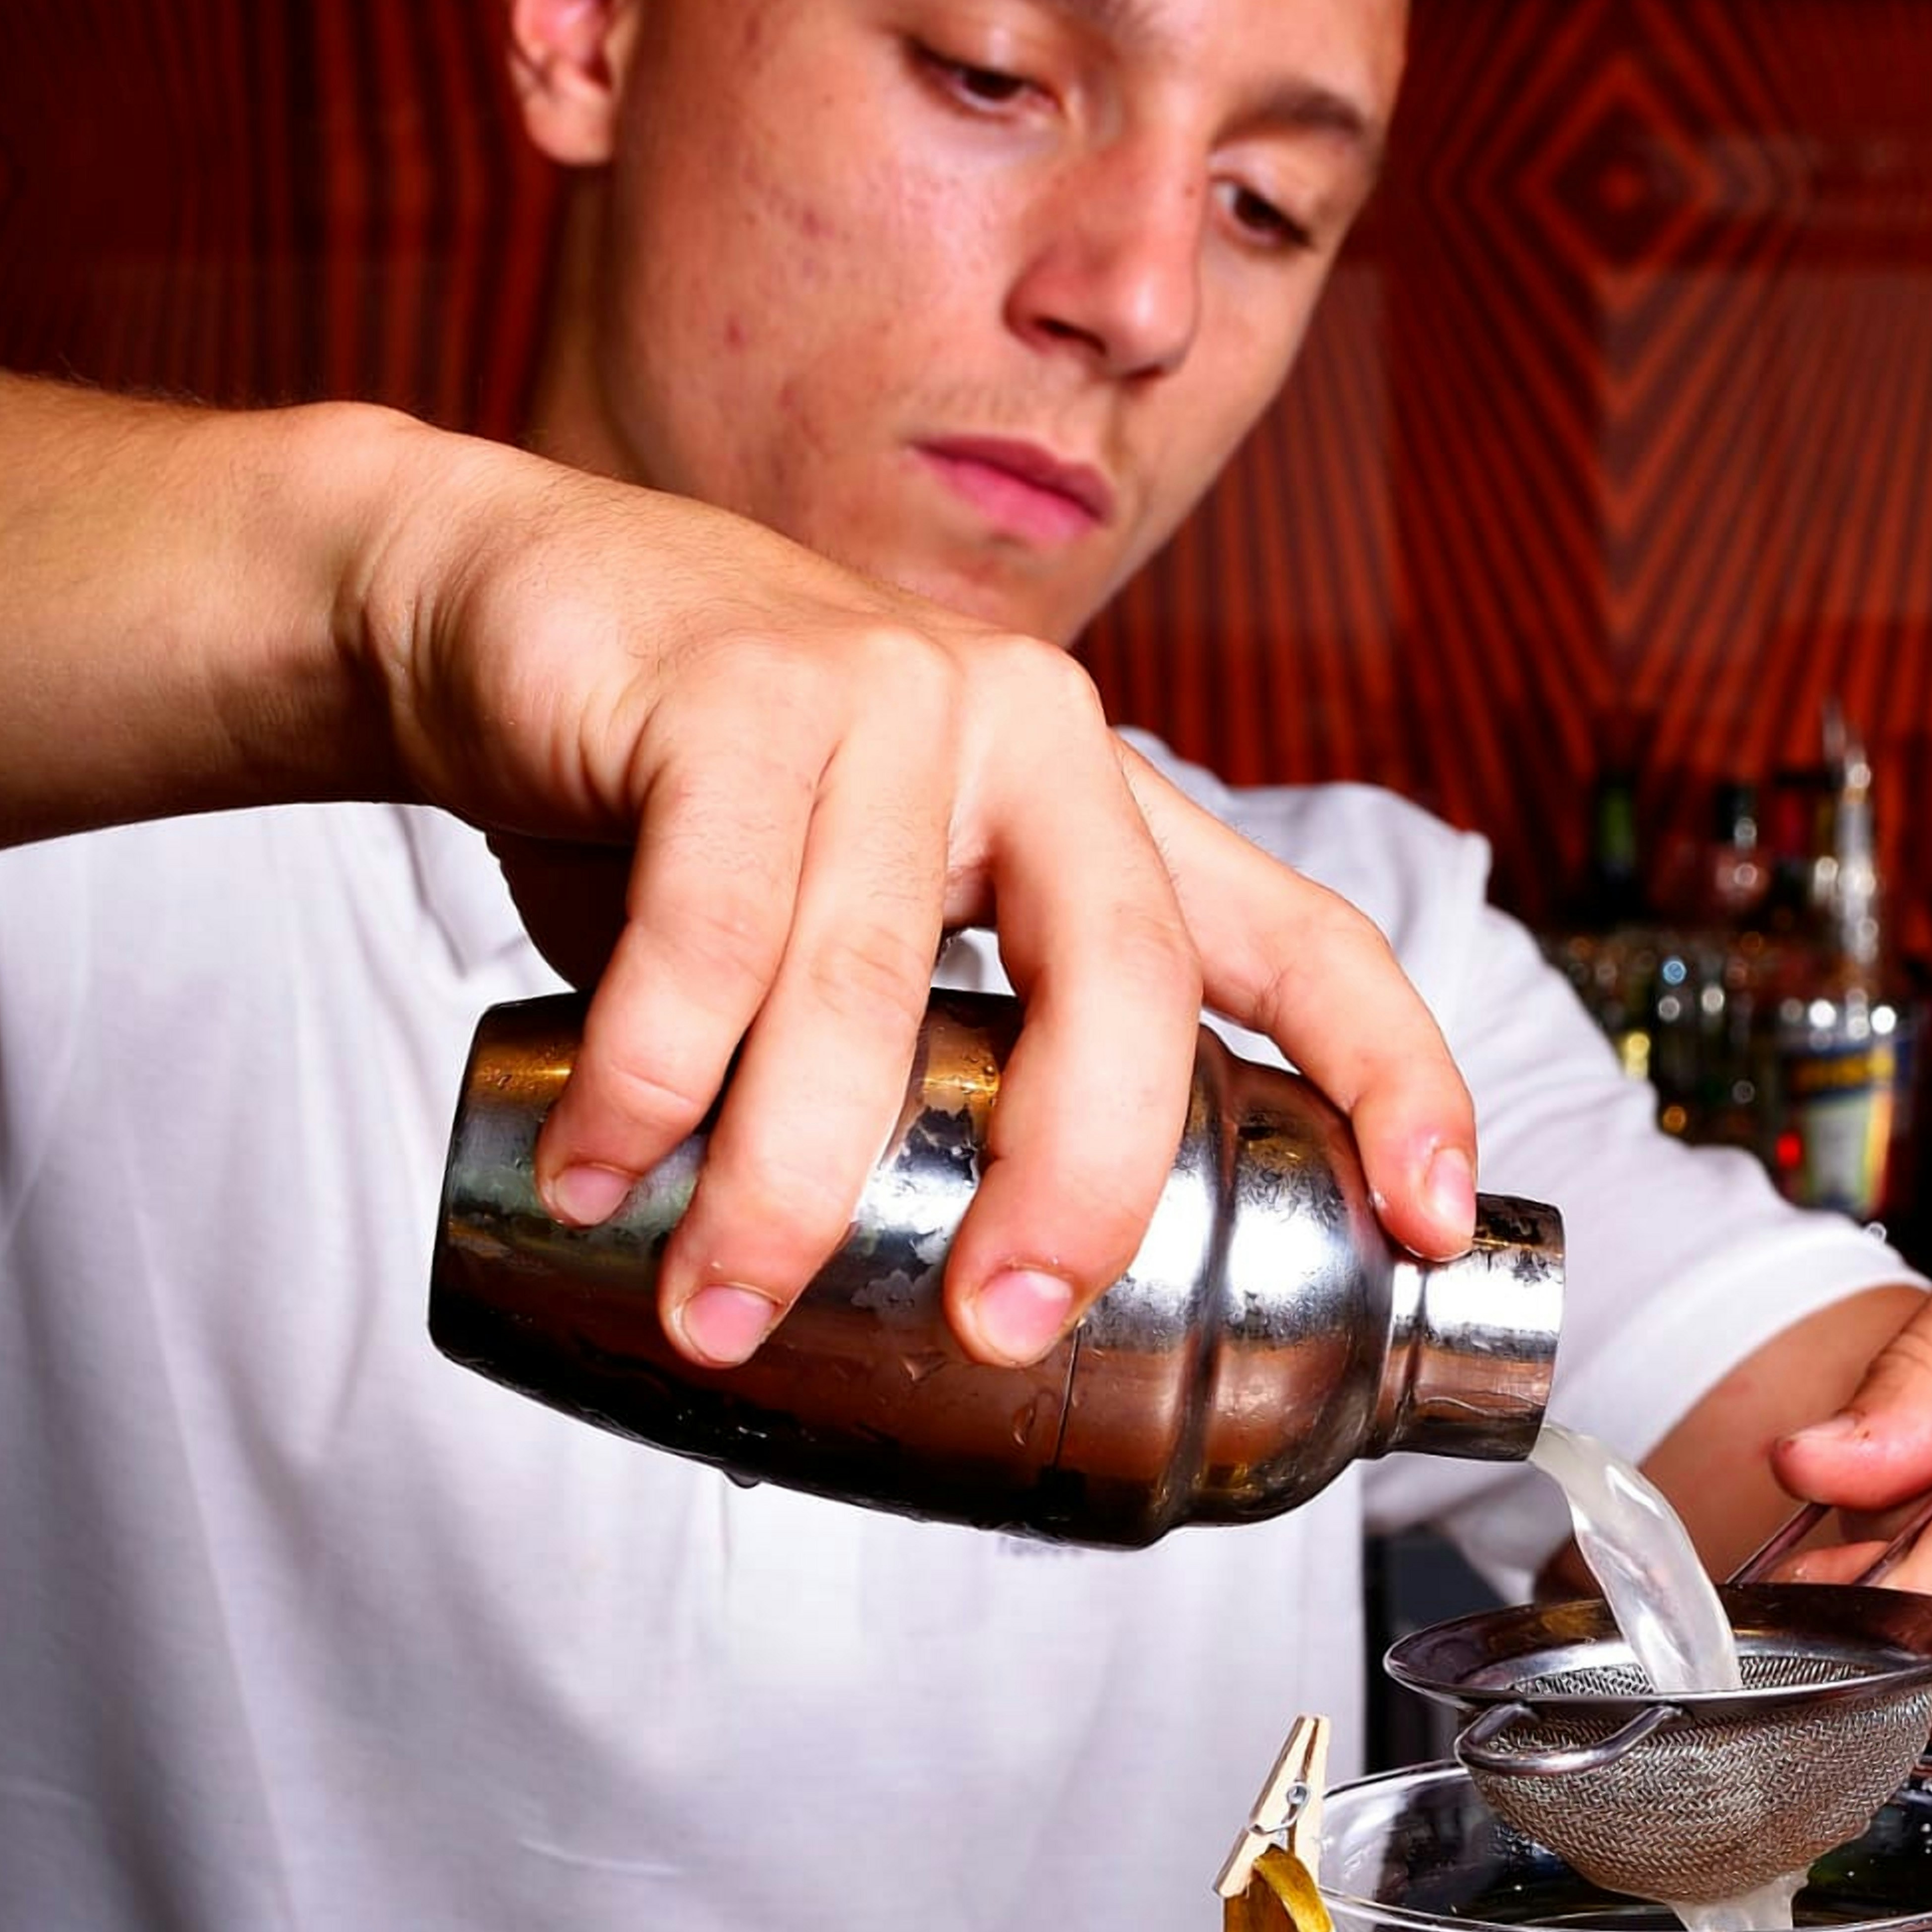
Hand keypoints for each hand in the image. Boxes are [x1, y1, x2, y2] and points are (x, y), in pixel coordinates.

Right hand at [353, 427, 1479, 1370]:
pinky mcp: (731, 691)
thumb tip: (950, 1287)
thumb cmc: (690, 790)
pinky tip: (606, 1178)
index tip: (1437, 1221)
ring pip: (872, 988)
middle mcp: (1023, 728)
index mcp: (1092, 800)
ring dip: (790, 1182)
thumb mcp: (860, 908)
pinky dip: (650, 1081)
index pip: (1297, 939)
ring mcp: (885, 693)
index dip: (1394, 1075)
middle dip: (1080, 1181)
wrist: (494, 605)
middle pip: (1120, 982)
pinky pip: (706, 936)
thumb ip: (927, 1051)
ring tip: (719, 1308)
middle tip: (1004, 1325)